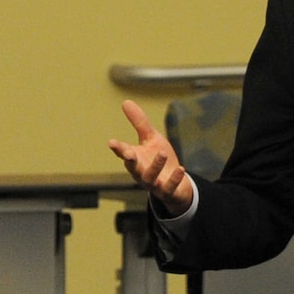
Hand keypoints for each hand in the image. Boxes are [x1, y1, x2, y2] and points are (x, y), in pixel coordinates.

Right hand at [109, 100, 193, 214]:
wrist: (175, 183)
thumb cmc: (159, 159)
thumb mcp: (151, 138)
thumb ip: (139, 122)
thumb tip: (125, 101)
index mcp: (135, 159)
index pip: (124, 153)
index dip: (118, 148)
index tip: (112, 143)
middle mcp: (141, 173)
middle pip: (133, 168)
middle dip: (130, 161)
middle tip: (128, 153)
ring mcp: (154, 183)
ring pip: (150, 178)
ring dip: (155, 166)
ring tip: (162, 153)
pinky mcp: (167, 191)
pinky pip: (169, 187)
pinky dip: (174, 179)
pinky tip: (181, 168)